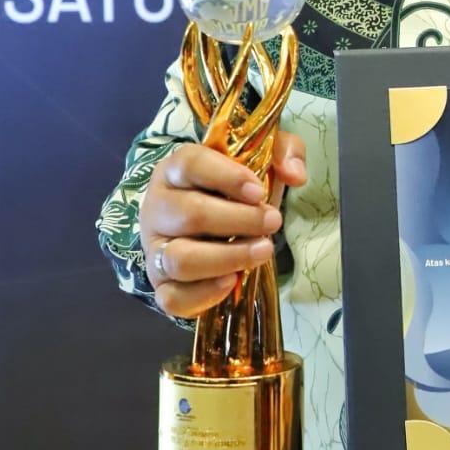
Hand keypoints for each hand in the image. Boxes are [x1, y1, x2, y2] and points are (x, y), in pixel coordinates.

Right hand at [137, 131, 307, 317]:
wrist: (209, 219)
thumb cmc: (234, 187)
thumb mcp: (261, 156)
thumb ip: (283, 152)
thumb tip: (295, 174)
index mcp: (174, 170)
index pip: (191, 165)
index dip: (227, 177)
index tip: (259, 192)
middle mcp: (157, 207)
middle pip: (190, 214)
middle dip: (239, 221)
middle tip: (273, 222)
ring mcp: (155, 248)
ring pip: (180, 258)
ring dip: (227, 258)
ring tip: (263, 251)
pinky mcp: (161, 282)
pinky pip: (172, 297)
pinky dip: (204, 294)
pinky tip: (234, 280)